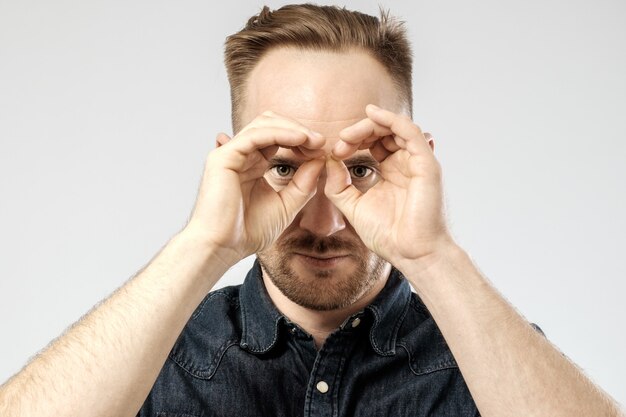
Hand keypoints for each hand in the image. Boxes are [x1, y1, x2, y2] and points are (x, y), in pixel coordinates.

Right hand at [185, 111, 325, 266]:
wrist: (223, 247)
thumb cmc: (247, 231)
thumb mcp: (286, 205)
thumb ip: (303, 184)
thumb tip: (320, 160)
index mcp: (254, 164)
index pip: (279, 138)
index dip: (302, 140)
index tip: (322, 152)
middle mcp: (242, 155)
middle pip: (272, 124)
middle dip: (299, 130)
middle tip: (320, 142)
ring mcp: (231, 153)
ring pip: (264, 123)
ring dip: (293, 128)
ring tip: (313, 141)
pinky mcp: (224, 156)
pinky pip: (256, 135)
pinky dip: (280, 133)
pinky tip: (300, 140)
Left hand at [324, 104, 452, 268]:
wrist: (410, 254)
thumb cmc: (388, 234)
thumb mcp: (353, 206)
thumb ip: (339, 185)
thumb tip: (328, 161)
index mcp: (392, 171)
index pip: (374, 143)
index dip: (353, 141)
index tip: (335, 152)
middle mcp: (406, 163)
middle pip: (384, 132)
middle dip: (359, 132)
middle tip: (341, 142)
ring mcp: (417, 162)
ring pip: (395, 127)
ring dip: (370, 125)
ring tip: (349, 135)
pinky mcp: (426, 164)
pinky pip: (410, 131)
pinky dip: (391, 119)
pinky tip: (371, 115)